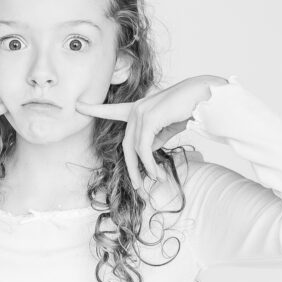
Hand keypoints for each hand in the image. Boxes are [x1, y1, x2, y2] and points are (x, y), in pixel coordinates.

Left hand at [74, 76, 218, 191]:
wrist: (204, 96)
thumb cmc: (188, 108)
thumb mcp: (167, 127)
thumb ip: (155, 137)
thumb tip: (146, 152)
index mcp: (139, 108)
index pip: (113, 110)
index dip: (95, 108)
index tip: (77, 105)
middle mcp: (136, 109)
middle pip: (127, 145)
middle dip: (132, 168)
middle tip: (138, 186)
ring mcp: (141, 112)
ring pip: (135, 149)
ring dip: (145, 169)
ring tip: (156, 180)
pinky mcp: (149, 118)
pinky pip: (143, 148)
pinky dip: (149, 163)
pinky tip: (157, 173)